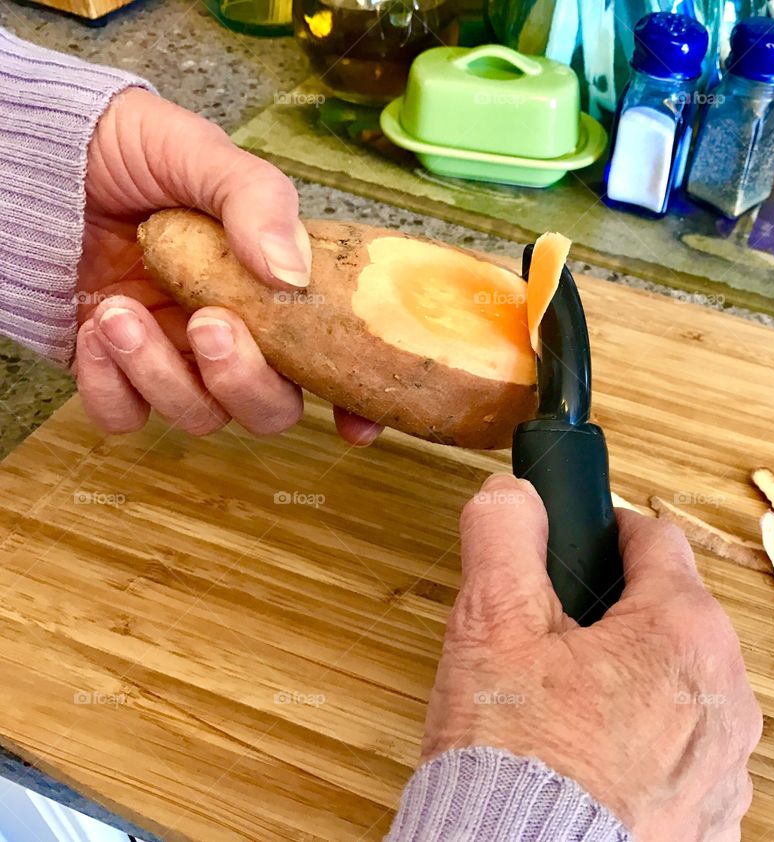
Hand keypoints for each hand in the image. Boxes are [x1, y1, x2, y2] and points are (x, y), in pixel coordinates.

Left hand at [76, 87, 380, 443]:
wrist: (35, 154)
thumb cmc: (126, 149)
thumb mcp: (200, 155)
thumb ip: (256, 200)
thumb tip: (290, 274)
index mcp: (269, 289)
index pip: (325, 356)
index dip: (350, 399)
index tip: (357, 423)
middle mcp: (232, 334)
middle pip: (268, 408)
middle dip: (244, 382)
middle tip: (209, 323)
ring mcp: (174, 358)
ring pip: (198, 418)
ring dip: (162, 374)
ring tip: (120, 310)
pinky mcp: (114, 374)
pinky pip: (124, 418)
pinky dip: (109, 386)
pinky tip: (96, 326)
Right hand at [424, 474, 762, 840]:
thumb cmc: (515, 756)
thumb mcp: (491, 624)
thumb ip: (504, 537)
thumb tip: (512, 493)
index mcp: (685, 633)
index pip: (658, 541)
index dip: (611, 533)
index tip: (582, 544)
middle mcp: (727, 697)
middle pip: (673, 616)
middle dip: (620, 614)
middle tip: (556, 638)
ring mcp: (726, 767)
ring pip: (681, 687)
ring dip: (636, 682)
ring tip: (569, 708)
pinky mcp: (712, 823)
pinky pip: (685, 757)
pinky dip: (648, 748)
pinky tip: (595, 765)